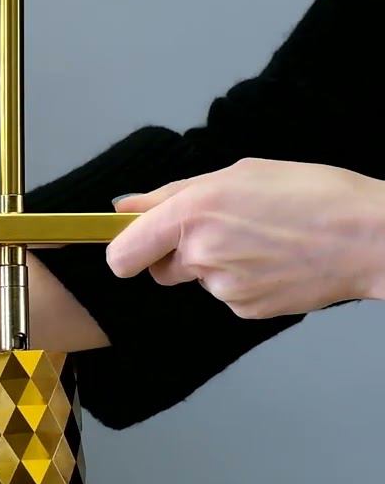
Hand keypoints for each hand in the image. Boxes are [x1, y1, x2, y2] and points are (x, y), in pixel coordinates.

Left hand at [107, 158, 384, 318]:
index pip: (122, 253)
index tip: (131, 248)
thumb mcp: (236, 174)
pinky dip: (242, 281)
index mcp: (192, 213)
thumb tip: (124, 208)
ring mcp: (223, 287)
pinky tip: (273, 261)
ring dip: (214, 264)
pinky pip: (227, 295)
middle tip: (219, 231)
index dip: (123, 251)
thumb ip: (170, 194)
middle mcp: (200, 254)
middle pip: (158, 268)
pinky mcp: (245, 309)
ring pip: (197, 280)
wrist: (370, 236)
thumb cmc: (312, 193)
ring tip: (260, 241)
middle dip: (176, 254)